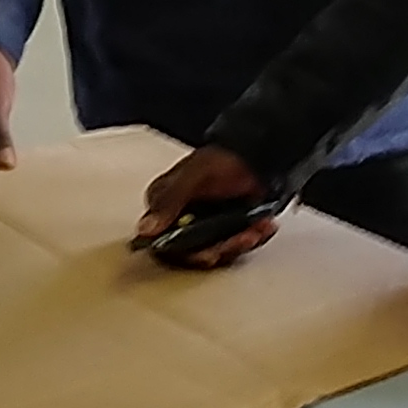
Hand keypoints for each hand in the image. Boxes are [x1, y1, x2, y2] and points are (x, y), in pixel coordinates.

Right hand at [133, 145, 280, 268]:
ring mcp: (204, 226)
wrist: (257, 154)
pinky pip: (235, 246)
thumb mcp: (194, 175)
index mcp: (164, 204)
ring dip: (239, 244)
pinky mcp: (226, 231)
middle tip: (240, 237)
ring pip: (216, 252)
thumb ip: (170, 200)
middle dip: (221, 248)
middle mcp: (181, 219)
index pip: (162, 242)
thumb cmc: (223, 158)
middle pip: (193, 252)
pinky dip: (251, 238)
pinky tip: (262, 226)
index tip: (207, 253)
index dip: (185, 253)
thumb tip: (145, 229)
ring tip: (255, 229)